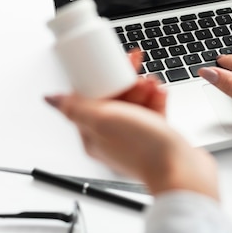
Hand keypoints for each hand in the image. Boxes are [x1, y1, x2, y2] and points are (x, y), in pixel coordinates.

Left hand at [45, 51, 218, 198]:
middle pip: (113, 99)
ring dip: (144, 88)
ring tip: (152, 83)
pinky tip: (161, 93)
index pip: (88, 99)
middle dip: (127, 80)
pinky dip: (156, 99)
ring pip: (135, 103)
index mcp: (93, 135)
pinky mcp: (156, 136)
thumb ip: (76, 107)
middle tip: (135, 67)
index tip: (110, 63)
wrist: (180, 168)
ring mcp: (135, 137)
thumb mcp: (103, 119)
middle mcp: (112, 137)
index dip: (100, 78)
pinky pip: (153, 111)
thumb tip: (51, 98)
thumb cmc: (143, 148)